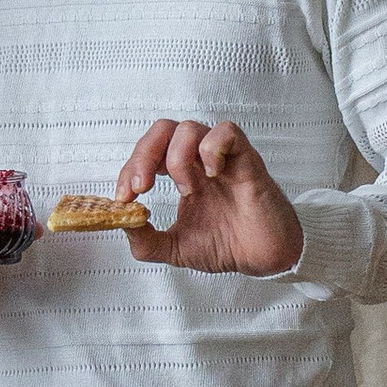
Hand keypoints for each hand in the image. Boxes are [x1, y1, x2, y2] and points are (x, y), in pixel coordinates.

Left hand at [116, 119, 303, 275]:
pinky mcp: (246, 160)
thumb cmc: (227, 244)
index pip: (148, 152)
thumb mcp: (174, 248)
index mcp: (182, 174)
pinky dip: (211, 149)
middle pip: (163, 129)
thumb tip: (122, 221)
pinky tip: (211, 175)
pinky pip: (227, 132)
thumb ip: (145, 240)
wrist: (265, 258)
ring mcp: (222, 158)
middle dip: (143, 154)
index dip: (129, 169)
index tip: (124, 198)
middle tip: (141, 186)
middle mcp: (199, 161)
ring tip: (188, 190)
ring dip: (177, 158)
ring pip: (190, 127)